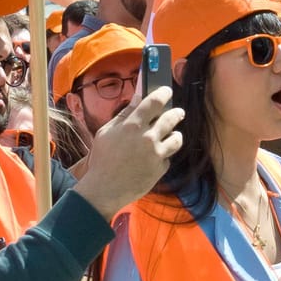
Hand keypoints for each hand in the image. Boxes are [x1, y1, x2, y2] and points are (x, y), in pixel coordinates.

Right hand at [75, 87, 186, 220]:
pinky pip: (167, 157)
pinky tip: (154, 158)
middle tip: (178, 112)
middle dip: (177, 113)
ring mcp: (156, 154)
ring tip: (171, 135)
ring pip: (177, 138)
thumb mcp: (107, 132)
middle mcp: (147, 137)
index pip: (155, 102)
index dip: (164, 93)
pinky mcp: (160, 168)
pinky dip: (163, 156)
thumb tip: (138, 97)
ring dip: (175, 135)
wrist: (104, 189)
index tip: (167, 91)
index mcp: (132, 125)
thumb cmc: (102, 159)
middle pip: (171, 118)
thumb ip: (125, 114)